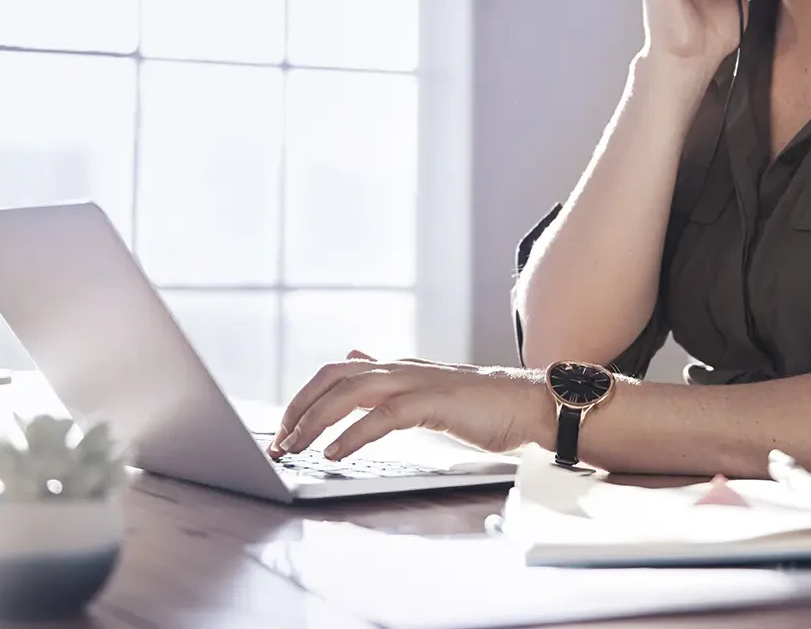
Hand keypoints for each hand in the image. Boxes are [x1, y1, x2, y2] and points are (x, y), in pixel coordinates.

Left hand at [268, 351, 552, 460]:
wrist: (531, 403)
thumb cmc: (484, 404)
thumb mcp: (427, 387)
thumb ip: (390, 378)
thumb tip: (356, 357)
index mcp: (398, 368)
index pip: (336, 372)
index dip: (305, 397)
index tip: (285, 428)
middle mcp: (401, 368)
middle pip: (333, 377)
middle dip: (299, 408)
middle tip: (279, 442)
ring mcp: (417, 382)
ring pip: (351, 391)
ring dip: (316, 421)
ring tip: (296, 448)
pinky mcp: (433, 402)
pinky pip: (383, 416)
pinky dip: (353, 434)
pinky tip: (336, 453)